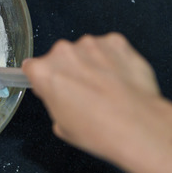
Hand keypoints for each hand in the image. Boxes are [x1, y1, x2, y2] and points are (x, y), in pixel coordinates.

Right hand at [21, 32, 161, 161]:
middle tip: (83, 94)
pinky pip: (109, 48)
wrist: (139, 126)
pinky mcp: (116, 42)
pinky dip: (113, 60)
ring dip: (92, 64)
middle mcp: (64, 52)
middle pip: (59, 57)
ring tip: (107, 89)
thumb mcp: (61, 126)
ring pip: (85, 52)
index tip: (51, 87)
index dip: (43, 80)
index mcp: (44, 72)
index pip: (32, 68)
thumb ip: (55, 102)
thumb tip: (64, 98)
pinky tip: (120, 80)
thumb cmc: (100, 130)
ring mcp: (91, 45)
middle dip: (69, 71)